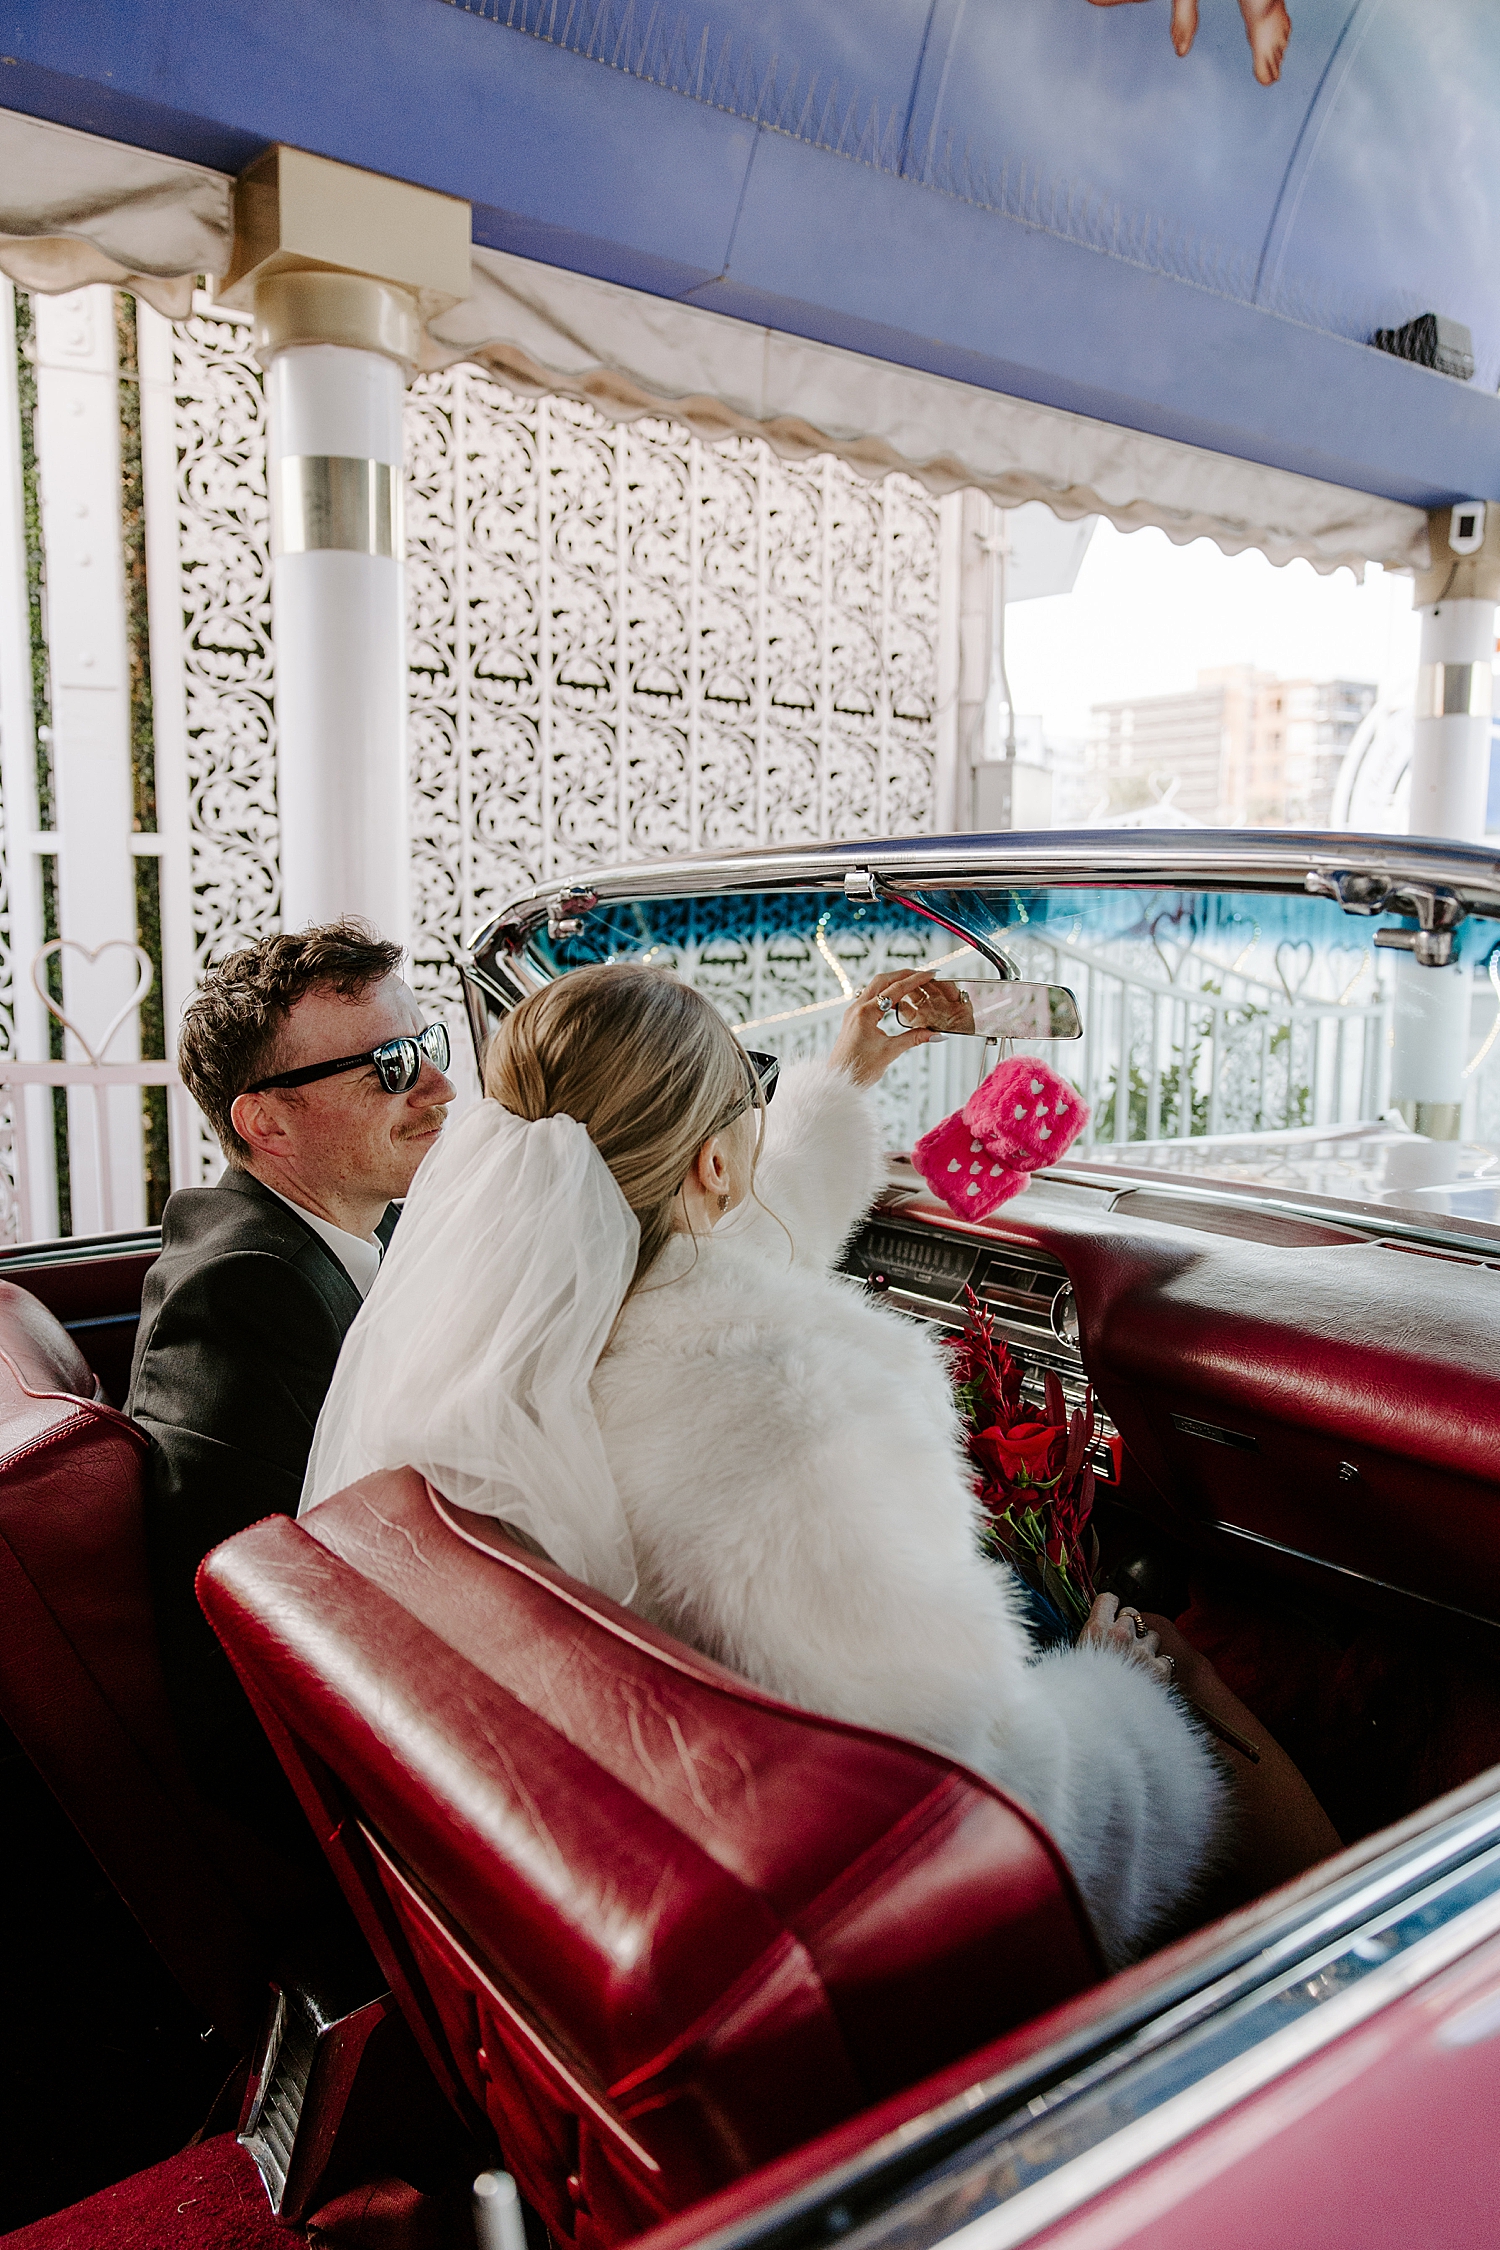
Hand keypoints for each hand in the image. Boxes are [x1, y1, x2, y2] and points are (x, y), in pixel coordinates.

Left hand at [828, 972, 942, 1087]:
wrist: (840, 1080)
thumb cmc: (859, 1068)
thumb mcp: (890, 1052)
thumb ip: (914, 1039)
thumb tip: (936, 1034)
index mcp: (866, 1013)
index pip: (895, 989)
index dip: (915, 980)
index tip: (930, 974)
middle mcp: (857, 1008)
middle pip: (883, 980)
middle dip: (904, 975)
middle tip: (923, 976)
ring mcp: (853, 1012)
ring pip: (876, 987)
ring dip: (894, 983)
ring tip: (913, 988)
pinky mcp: (853, 1018)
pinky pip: (870, 998)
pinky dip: (886, 995)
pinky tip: (896, 1003)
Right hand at [1081, 1592, 1174, 1688]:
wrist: (1100, 1724)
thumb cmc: (1084, 1693)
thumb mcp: (1075, 1660)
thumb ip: (1090, 1641)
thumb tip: (1098, 1632)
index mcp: (1096, 1630)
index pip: (1109, 1599)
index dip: (1112, 1606)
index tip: (1112, 1613)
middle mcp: (1121, 1635)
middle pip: (1132, 1615)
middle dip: (1129, 1628)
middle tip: (1123, 1645)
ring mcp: (1142, 1651)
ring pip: (1153, 1635)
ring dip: (1147, 1646)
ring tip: (1136, 1663)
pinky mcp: (1160, 1670)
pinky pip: (1166, 1658)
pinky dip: (1160, 1667)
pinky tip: (1148, 1678)